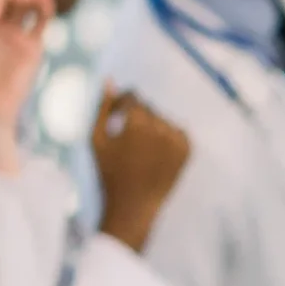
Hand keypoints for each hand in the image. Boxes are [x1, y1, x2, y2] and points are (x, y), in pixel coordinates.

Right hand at [93, 87, 192, 252]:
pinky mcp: (187, 149)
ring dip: (152, 127)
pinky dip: (166, 138)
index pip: (133, 96)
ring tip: (140, 150)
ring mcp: (177, 139)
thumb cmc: (109, 172)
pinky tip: (155, 155)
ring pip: (163, 119)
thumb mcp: (97, 139)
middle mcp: (161, 127)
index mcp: (138, 122)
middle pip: (149, 108)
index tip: (116, 119)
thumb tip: (110, 79)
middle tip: (126, 139)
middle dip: (136, 117)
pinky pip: (177, 131)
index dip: (122, 105)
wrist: (134, 205)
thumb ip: (103, 107)